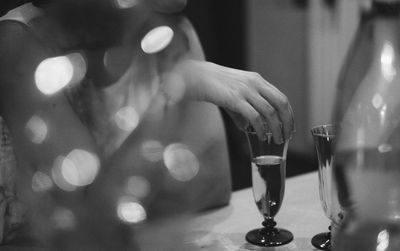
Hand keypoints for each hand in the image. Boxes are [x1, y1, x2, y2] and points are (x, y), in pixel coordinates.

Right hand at [164, 59, 294, 142]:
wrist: (196, 76)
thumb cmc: (213, 86)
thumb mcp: (232, 95)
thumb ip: (241, 111)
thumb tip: (246, 127)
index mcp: (257, 81)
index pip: (281, 98)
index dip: (288, 114)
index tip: (289, 127)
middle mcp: (255, 84)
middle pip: (281, 104)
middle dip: (287, 122)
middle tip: (287, 136)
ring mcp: (246, 90)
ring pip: (270, 112)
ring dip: (276, 128)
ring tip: (276, 140)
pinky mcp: (235, 99)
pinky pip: (254, 116)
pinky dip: (260, 128)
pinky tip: (261, 136)